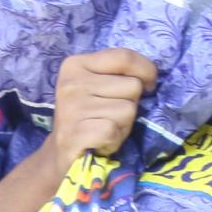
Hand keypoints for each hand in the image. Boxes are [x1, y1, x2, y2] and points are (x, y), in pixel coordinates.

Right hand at [46, 49, 156, 170]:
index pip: (123, 57)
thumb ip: (118, 74)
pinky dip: (114, 139)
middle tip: (109, 115)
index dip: (146, 70)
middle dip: (130, 103)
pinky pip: (116, 130)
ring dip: (123, 124)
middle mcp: (72, 83)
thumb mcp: (97, 85)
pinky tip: (100, 141)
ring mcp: (73, 108)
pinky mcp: (77, 132)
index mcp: (76, 65)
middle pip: (132, 86)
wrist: (62, 153)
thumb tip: (149, 77)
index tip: (149, 85)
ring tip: (104, 128)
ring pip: (128, 110)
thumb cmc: (87, 117)